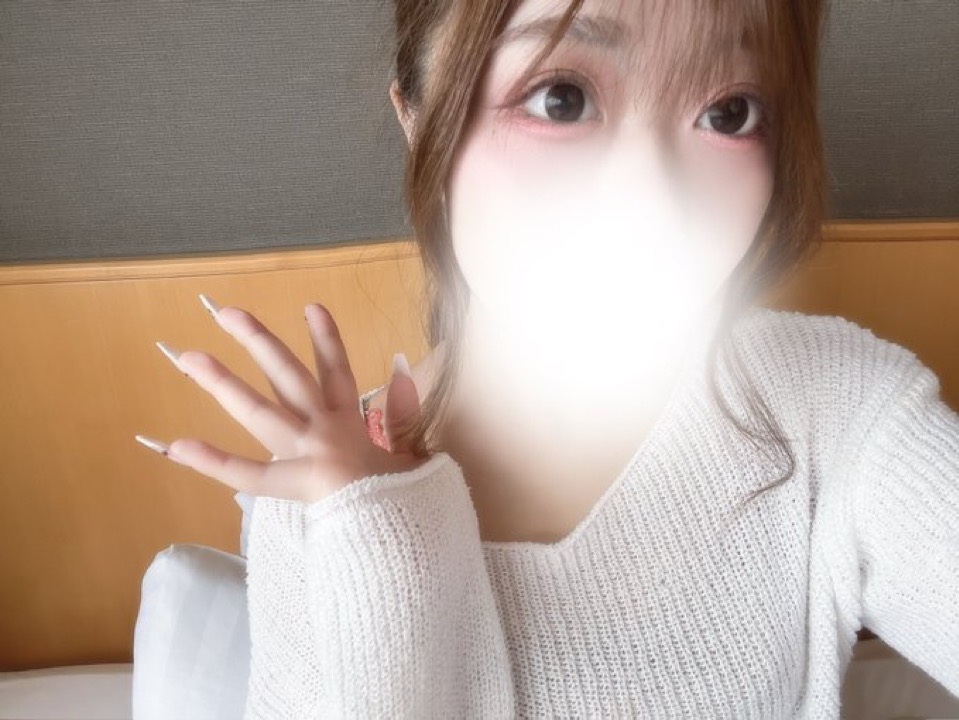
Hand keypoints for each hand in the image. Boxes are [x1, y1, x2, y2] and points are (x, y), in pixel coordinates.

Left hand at [136, 295, 429, 501]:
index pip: (338, 373)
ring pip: (260, 411)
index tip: (311, 307)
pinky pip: (248, 474)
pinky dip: (213, 462)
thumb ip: (403, 414)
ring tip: (189, 358)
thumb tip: (401, 366)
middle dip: (259, 342)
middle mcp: (324, 431)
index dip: (326, 339)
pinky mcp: (291, 485)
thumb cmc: (407, 503)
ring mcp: (305, 454)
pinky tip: (176, 445)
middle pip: (288, 377)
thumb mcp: (415, 455)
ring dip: (224, 383)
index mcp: (352, 425)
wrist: (400, 537)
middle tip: (227, 313)